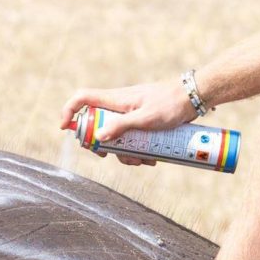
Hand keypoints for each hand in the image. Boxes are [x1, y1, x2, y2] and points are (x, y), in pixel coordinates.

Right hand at [60, 82, 195, 166]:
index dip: (70, 110)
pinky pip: (131, 140)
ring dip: (124, 153)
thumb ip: (122, 126)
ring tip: (143, 161)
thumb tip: (98, 138)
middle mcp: (119, 107)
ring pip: (115, 137)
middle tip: (109, 156)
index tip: (65, 128)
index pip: (83, 98)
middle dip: (102, 145)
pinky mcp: (141, 123)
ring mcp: (130, 115)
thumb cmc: (170, 104)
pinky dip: (138, 151)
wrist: (193, 98)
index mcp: (116, 100)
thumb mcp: (146, 118)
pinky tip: (152, 158)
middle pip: (96, 125)